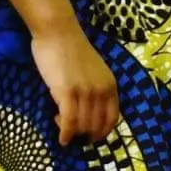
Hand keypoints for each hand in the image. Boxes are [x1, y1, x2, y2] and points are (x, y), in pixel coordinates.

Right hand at [29, 20, 120, 145]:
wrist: (58, 32)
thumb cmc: (71, 48)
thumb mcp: (94, 70)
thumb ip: (95, 88)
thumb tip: (88, 111)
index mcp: (110, 85)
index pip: (113, 118)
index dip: (102, 132)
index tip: (92, 137)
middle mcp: (101, 90)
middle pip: (96, 125)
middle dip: (85, 134)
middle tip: (72, 131)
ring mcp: (85, 92)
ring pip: (82, 125)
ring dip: (72, 132)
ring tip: (61, 124)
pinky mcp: (67, 92)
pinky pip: (69, 122)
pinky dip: (65, 134)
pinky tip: (61, 138)